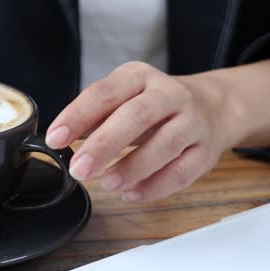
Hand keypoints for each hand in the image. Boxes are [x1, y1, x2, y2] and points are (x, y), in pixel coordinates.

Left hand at [45, 62, 240, 202]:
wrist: (212, 106)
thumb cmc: (155, 105)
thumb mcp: (123, 98)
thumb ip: (94, 116)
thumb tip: (62, 138)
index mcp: (139, 77)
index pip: (105, 93)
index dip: (78, 116)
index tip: (56, 138)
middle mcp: (169, 94)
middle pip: (138, 116)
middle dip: (105, 144)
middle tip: (80, 168)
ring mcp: (192, 122)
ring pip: (166, 143)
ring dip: (134, 167)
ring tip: (108, 183)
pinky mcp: (206, 151)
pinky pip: (183, 171)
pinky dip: (156, 186)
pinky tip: (133, 193)